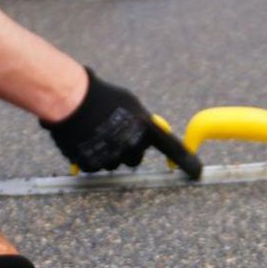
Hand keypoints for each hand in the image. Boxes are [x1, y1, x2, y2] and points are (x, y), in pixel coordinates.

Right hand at [41, 70, 201, 177]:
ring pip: (114, 164)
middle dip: (127, 150)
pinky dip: (91, 158)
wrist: (69, 99)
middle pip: (135, 159)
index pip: (172, 148)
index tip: (197, 172)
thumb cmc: (99, 95)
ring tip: (94, 134)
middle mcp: (132, 146)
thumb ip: (142, 121)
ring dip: (108, 154)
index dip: (186, 162)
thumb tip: (148, 133)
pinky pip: (96, 167)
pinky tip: (84, 141)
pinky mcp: (93, 165)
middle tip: (113, 136)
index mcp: (145, 128)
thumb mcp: (129, 103)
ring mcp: (112, 157)